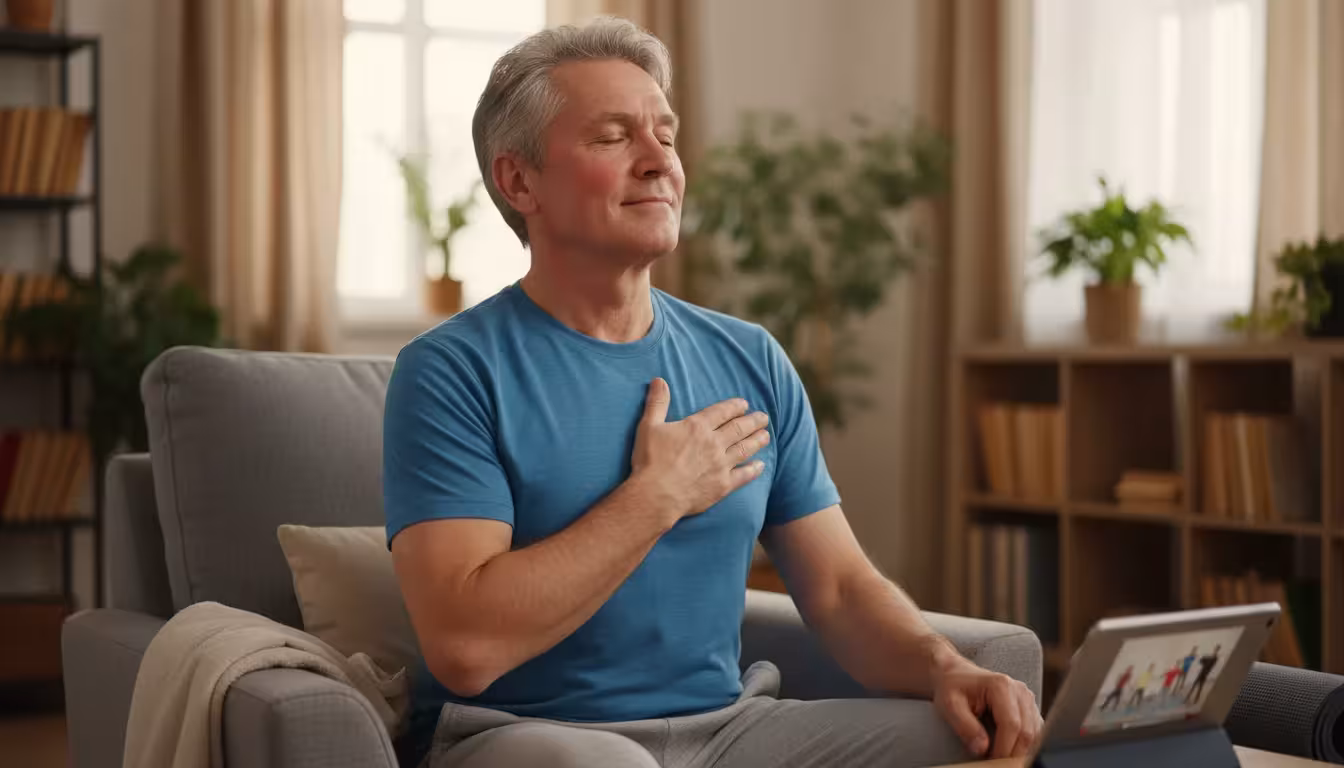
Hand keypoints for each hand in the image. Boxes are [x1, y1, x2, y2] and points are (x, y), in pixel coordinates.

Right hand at [630, 377, 769, 522]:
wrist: (656, 495)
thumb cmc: (650, 460)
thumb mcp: (649, 426)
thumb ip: (657, 402)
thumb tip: (659, 380)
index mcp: (697, 427)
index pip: (722, 412)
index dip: (735, 406)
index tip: (744, 404)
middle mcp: (713, 443)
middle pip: (739, 428)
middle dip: (753, 421)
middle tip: (763, 417)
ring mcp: (721, 465)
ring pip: (745, 449)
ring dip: (757, 440)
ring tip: (766, 435)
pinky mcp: (723, 485)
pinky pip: (744, 475)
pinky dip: (754, 470)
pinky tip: (761, 466)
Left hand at [932, 655, 1042, 759]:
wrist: (956, 675)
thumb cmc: (952, 687)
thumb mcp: (950, 705)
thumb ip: (965, 726)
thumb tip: (982, 748)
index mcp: (1001, 686)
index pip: (1011, 725)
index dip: (1003, 748)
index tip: (992, 762)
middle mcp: (1019, 691)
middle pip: (1027, 732)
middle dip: (1013, 753)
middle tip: (996, 764)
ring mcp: (1027, 699)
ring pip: (1035, 734)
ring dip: (1020, 750)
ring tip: (1000, 757)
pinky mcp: (1029, 708)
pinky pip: (1035, 732)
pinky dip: (1025, 744)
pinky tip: (1008, 749)